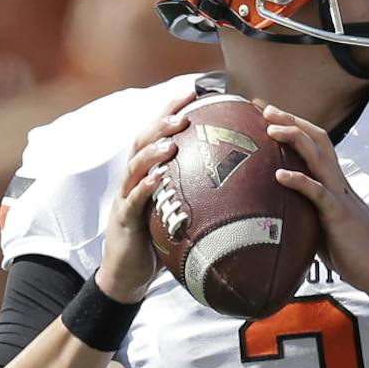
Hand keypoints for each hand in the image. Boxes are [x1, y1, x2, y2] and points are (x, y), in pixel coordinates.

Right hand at [95, 99, 193, 302]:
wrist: (126, 276)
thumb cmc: (157, 244)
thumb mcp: (181, 215)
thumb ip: (202, 198)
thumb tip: (245, 187)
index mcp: (147, 174)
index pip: (158, 134)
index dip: (172, 110)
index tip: (194, 91)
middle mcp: (133, 180)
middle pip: (143, 141)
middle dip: (162, 122)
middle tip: (185, 110)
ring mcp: (125, 198)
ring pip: (135, 166)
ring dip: (153, 151)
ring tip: (172, 141)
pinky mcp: (123, 221)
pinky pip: (133, 201)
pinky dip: (145, 188)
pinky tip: (160, 180)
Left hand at [263, 104, 368, 306]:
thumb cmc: (350, 250)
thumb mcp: (322, 224)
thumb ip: (306, 211)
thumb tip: (278, 212)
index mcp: (333, 182)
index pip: (314, 144)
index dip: (293, 125)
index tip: (267, 112)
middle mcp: (338, 182)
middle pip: (317, 139)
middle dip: (291, 120)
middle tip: (264, 108)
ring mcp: (340, 196)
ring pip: (319, 157)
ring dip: (294, 139)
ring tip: (271, 129)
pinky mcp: (339, 215)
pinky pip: (318, 193)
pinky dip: (299, 181)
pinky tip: (279, 175)